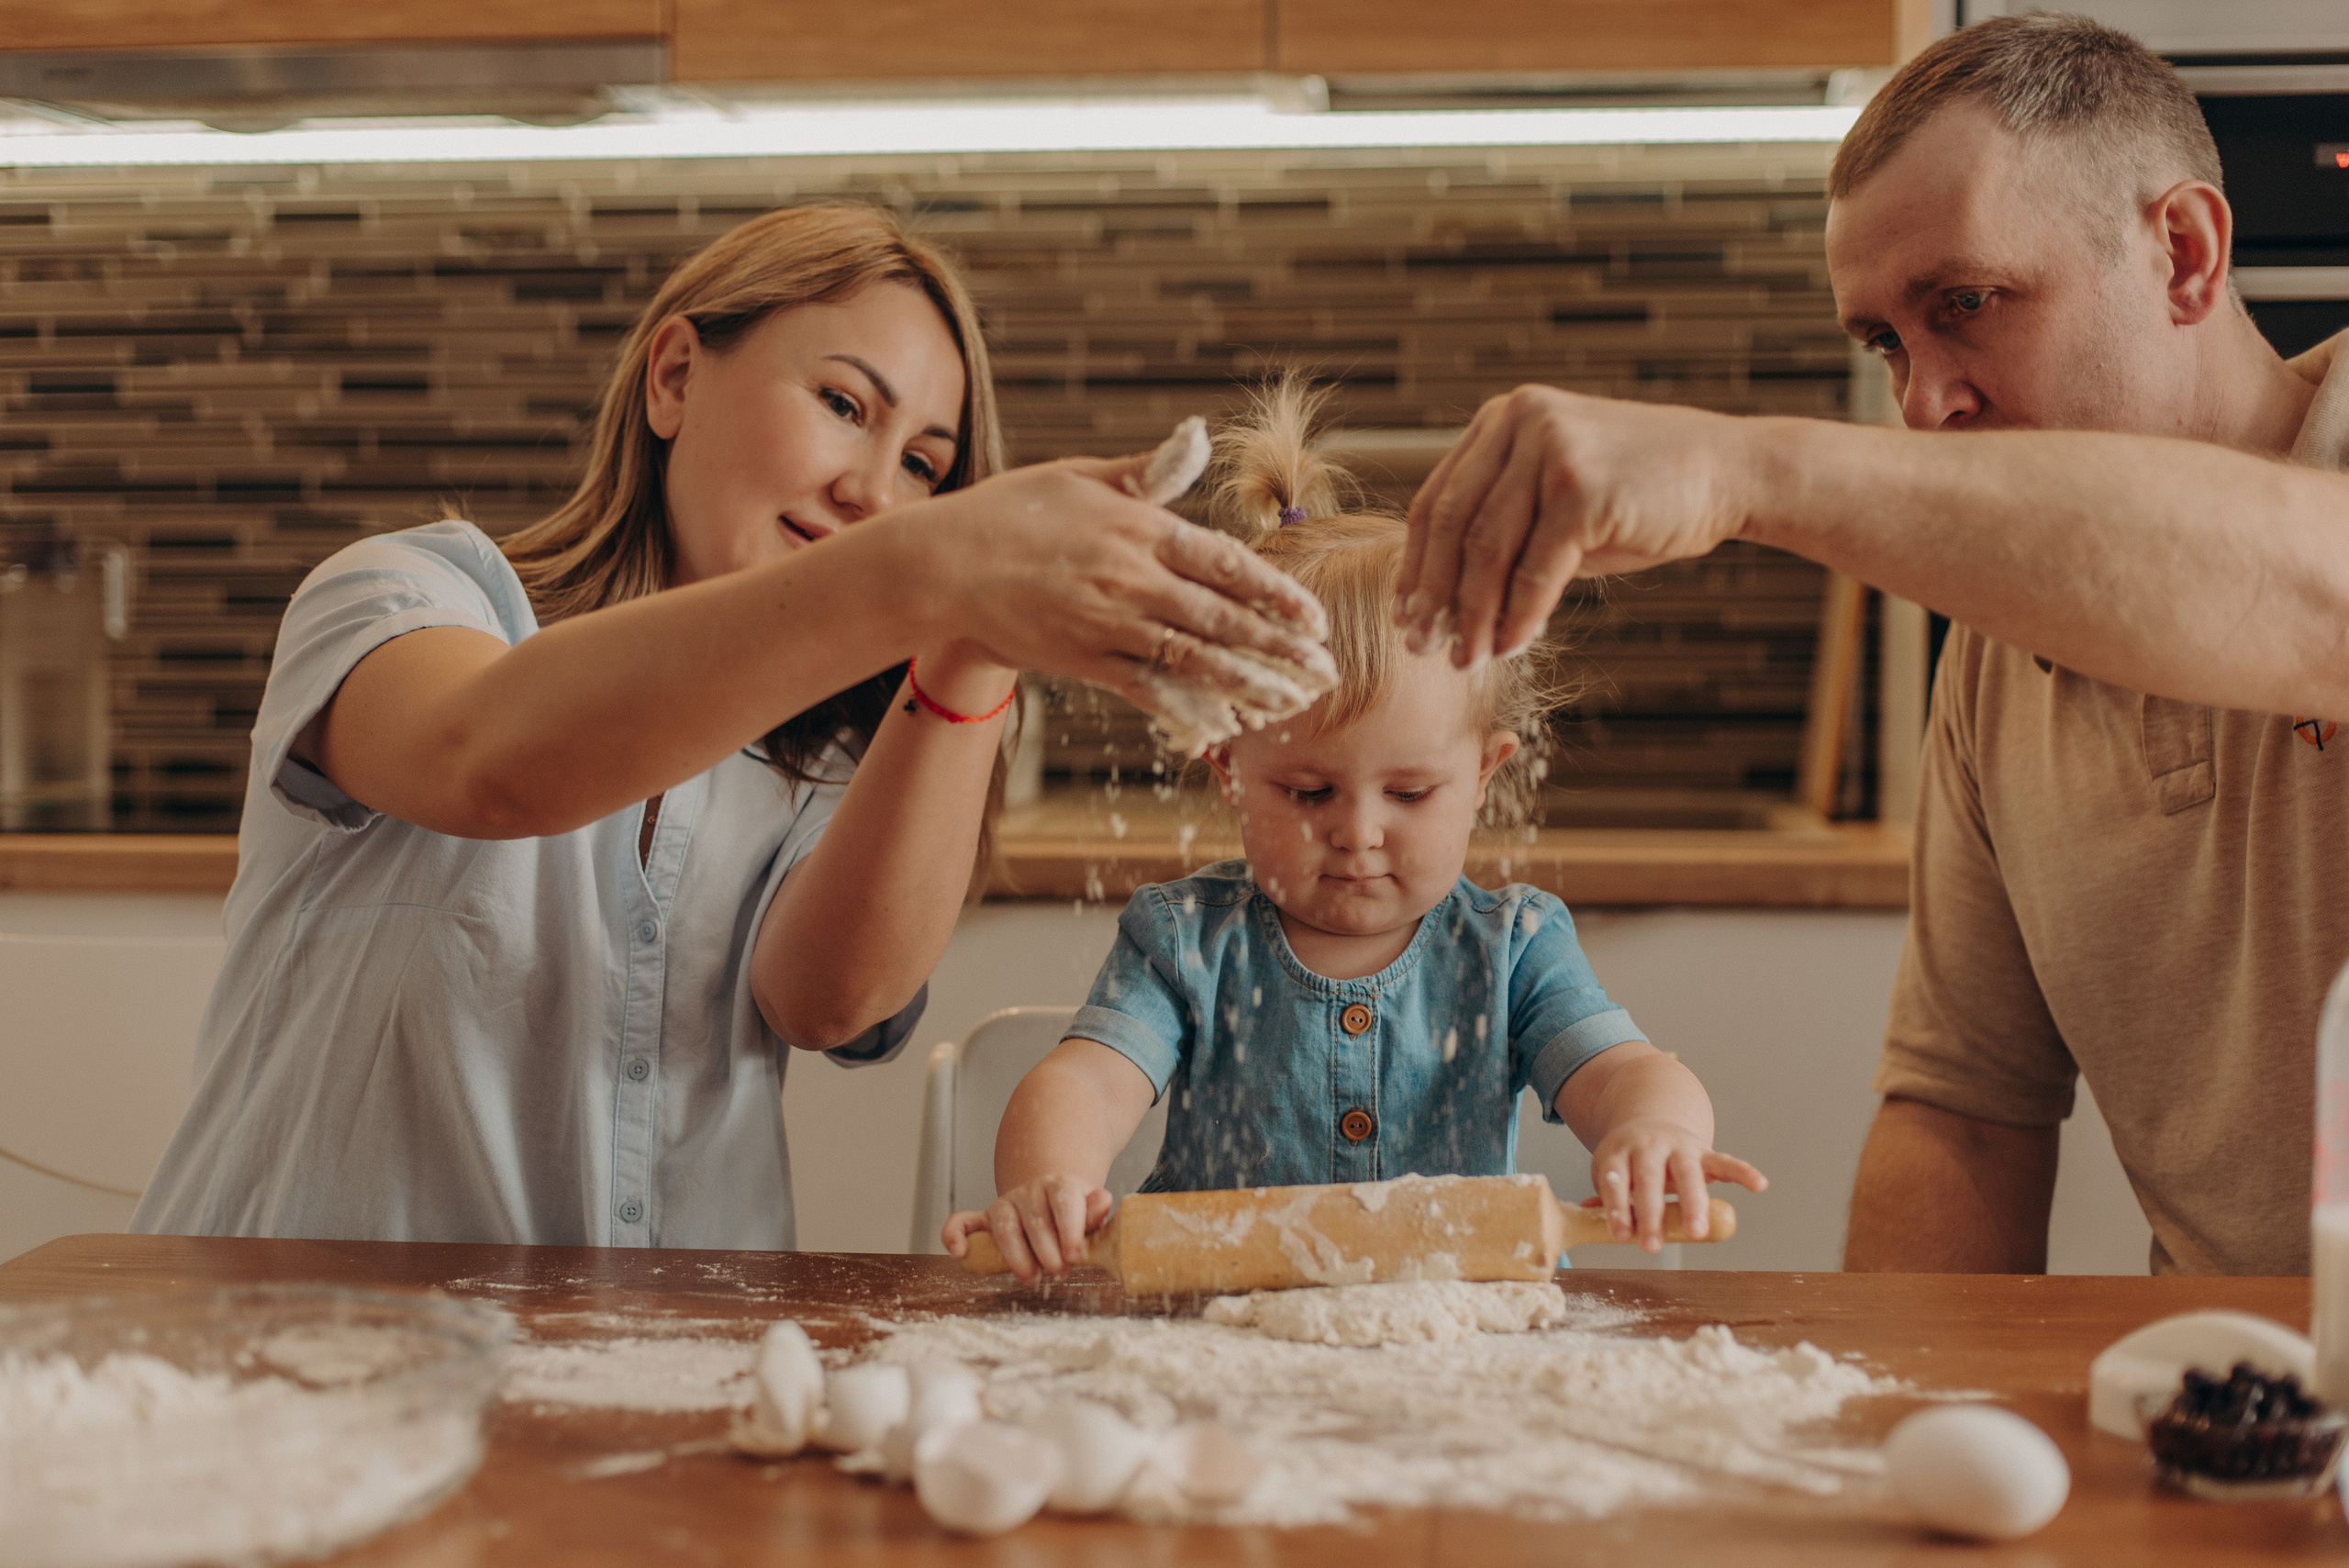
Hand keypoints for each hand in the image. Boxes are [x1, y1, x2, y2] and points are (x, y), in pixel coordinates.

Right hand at [907, 457, 1334, 707]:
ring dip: (1248, 685)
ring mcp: (1108, 624)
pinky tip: (1223, 726)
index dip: (1277, 594)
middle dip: (1280, 649)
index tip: (1315, 618)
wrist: (944, 564)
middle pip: (1223, 618)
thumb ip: (1149, 471)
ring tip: (1291, 704)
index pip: (1227, 562)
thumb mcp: (1084, 477)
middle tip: (1326, 672)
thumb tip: (1199, 436)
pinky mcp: (1084, 661)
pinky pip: (1147, 690)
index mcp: (1141, 529)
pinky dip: (1187, 709)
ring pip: (1194, 659)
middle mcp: (1132, 579)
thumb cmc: (1013, 512)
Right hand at [939, 1174, 1113, 1284]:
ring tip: (1032, 1278)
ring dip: (1016, 1256)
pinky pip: (963, 1222)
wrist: (1049, 1198)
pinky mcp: (984, 1219)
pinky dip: (954, 1234)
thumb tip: (1104, 1200)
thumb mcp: (1088, 1211)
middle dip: (1047, 1251)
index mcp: (1059, 1186)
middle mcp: (1029, 1192)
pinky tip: (959, 1253)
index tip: (1076, 1256)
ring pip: (1003, 1226)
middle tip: (1060, 1273)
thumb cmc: (1072, 1213)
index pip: (1063, 1201)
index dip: (1069, 1230)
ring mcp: (1004, 1205)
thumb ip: (1094, 1211)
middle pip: (1034, 1220)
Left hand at [1397, 386, 1756, 667]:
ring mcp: (1551, 449)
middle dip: (1434, 596)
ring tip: (1467, 658)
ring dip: (1473, 616)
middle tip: (1423, 646)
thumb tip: (1441, 596)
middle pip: (1452, 525)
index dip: (1416, 563)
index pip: (1438, 499)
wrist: (1727, 472)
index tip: (1405, 613)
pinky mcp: (1581, 487)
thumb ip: (1504, 528)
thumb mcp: (1556, 500)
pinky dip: (1519, 616)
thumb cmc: (1638, 494)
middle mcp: (1520, 421)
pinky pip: (1534, 569)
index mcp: (1503, 418)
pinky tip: (1513, 647)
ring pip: (1488, 552)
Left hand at [1589, 1116, 1767, 1252]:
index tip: (1622, 1235)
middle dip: (1651, 1212)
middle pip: (1650, 1177)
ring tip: (1697, 1233)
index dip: (1618, 1208)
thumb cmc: (1629, 1160)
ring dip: (1693, 1203)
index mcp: (1620, 1152)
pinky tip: (1759, 1184)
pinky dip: (1743, 1172)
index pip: (1616, 1180)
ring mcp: (1679, 1146)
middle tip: (1652, 1246)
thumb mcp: (1612, 1171)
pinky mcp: (1704, 1151)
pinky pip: (1726, 1160)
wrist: (1649, 1121)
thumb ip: (1606, 1197)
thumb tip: (1589, 1219)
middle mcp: (1649, 1145)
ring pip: (1688, 1172)